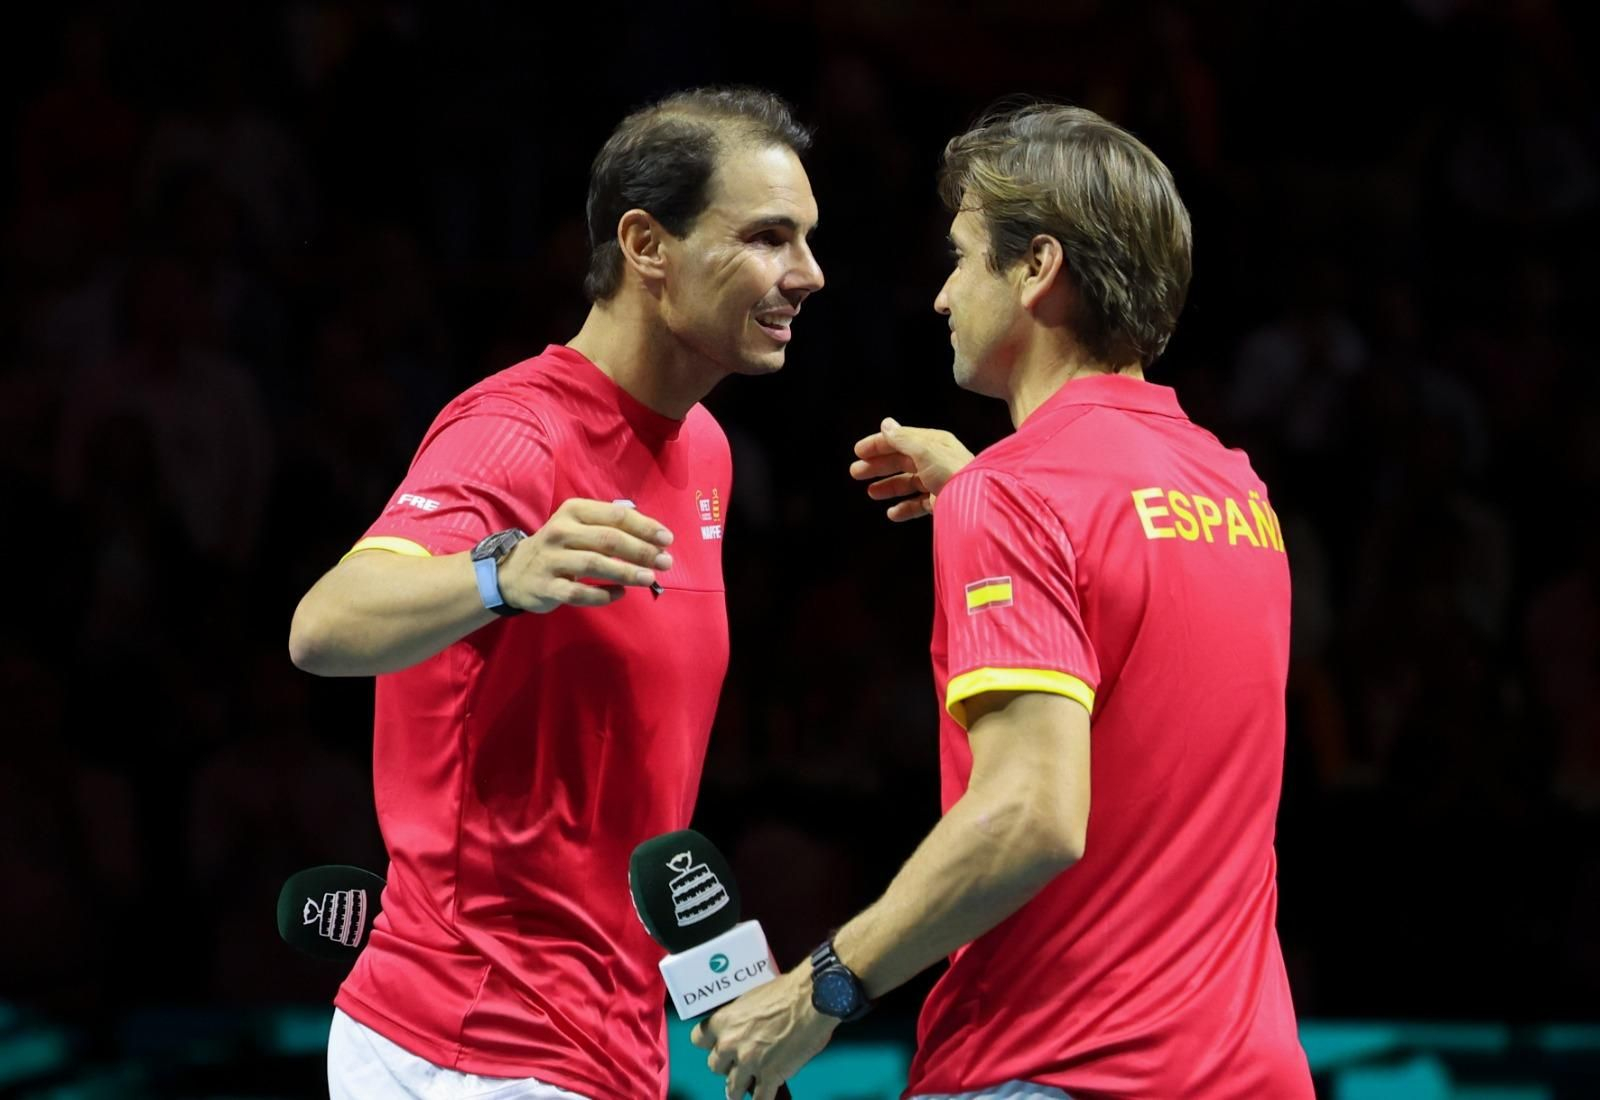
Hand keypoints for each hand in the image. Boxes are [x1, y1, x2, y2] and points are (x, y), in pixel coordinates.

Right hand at [497, 498, 673, 612]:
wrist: (514, 572)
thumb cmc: (559, 547)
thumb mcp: (578, 525)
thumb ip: (610, 526)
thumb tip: (653, 537)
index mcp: (574, 511)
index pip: (616, 515)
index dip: (645, 527)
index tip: (667, 539)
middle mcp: (561, 531)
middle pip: (608, 539)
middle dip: (641, 550)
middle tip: (665, 561)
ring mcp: (552, 560)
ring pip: (594, 564)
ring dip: (626, 572)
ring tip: (649, 578)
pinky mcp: (547, 586)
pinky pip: (578, 593)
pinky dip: (602, 595)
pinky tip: (620, 594)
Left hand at [690, 966, 837, 1099]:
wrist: (814, 998)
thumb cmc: (789, 990)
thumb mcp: (755, 997)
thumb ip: (743, 1017)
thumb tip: (746, 1027)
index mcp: (724, 1020)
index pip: (698, 1039)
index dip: (709, 1044)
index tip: (719, 1045)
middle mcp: (731, 1043)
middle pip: (714, 1066)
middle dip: (727, 1066)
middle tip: (738, 1064)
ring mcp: (749, 1062)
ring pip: (732, 1089)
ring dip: (739, 1088)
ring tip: (746, 1088)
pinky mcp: (770, 1076)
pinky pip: (760, 1099)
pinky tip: (766, 1097)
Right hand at [850, 417, 973, 521]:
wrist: (977, 501)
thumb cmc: (952, 471)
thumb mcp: (923, 450)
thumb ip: (902, 438)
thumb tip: (885, 424)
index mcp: (933, 443)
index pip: (901, 439)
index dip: (878, 444)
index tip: (858, 452)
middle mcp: (936, 460)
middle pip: (901, 460)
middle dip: (878, 466)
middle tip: (856, 473)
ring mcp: (939, 481)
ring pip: (908, 482)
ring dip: (889, 487)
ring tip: (871, 493)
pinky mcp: (942, 501)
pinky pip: (918, 503)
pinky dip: (904, 508)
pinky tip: (892, 513)